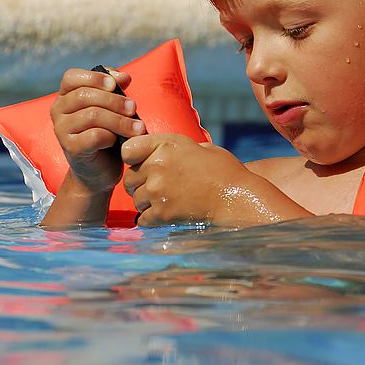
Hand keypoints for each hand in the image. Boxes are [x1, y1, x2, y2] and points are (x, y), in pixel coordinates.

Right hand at [49, 67, 146, 193]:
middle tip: (134, 108)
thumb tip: (124, 76)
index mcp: (66, 97)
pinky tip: (120, 140)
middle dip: (115, 100)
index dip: (95, 77)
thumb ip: (115, 90)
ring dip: (120, 120)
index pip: (71, 77)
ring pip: (92, 115)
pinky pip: (94, 135)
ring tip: (138, 127)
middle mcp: (58, 111)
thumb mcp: (111, 109)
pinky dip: (112, 136)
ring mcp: (61, 130)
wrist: (100, 171)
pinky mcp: (71, 148)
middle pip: (85, 96)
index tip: (116, 84)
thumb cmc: (107, 135)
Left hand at [122, 134, 304, 226]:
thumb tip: (166, 151)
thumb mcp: (203, 148)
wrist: (236, 198)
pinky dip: (152, 219)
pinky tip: (166, 215)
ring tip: (165, 202)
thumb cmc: (225, 172)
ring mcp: (157, 191)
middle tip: (156, 187)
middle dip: (139, 183)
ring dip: (146, 202)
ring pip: (136, 200)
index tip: (140, 163)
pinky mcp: (161, 213)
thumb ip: (178, 149)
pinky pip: (143, 219)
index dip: (132, 157)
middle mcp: (157, 166)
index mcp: (166, 145)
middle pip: (129, 178)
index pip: (128, 149)